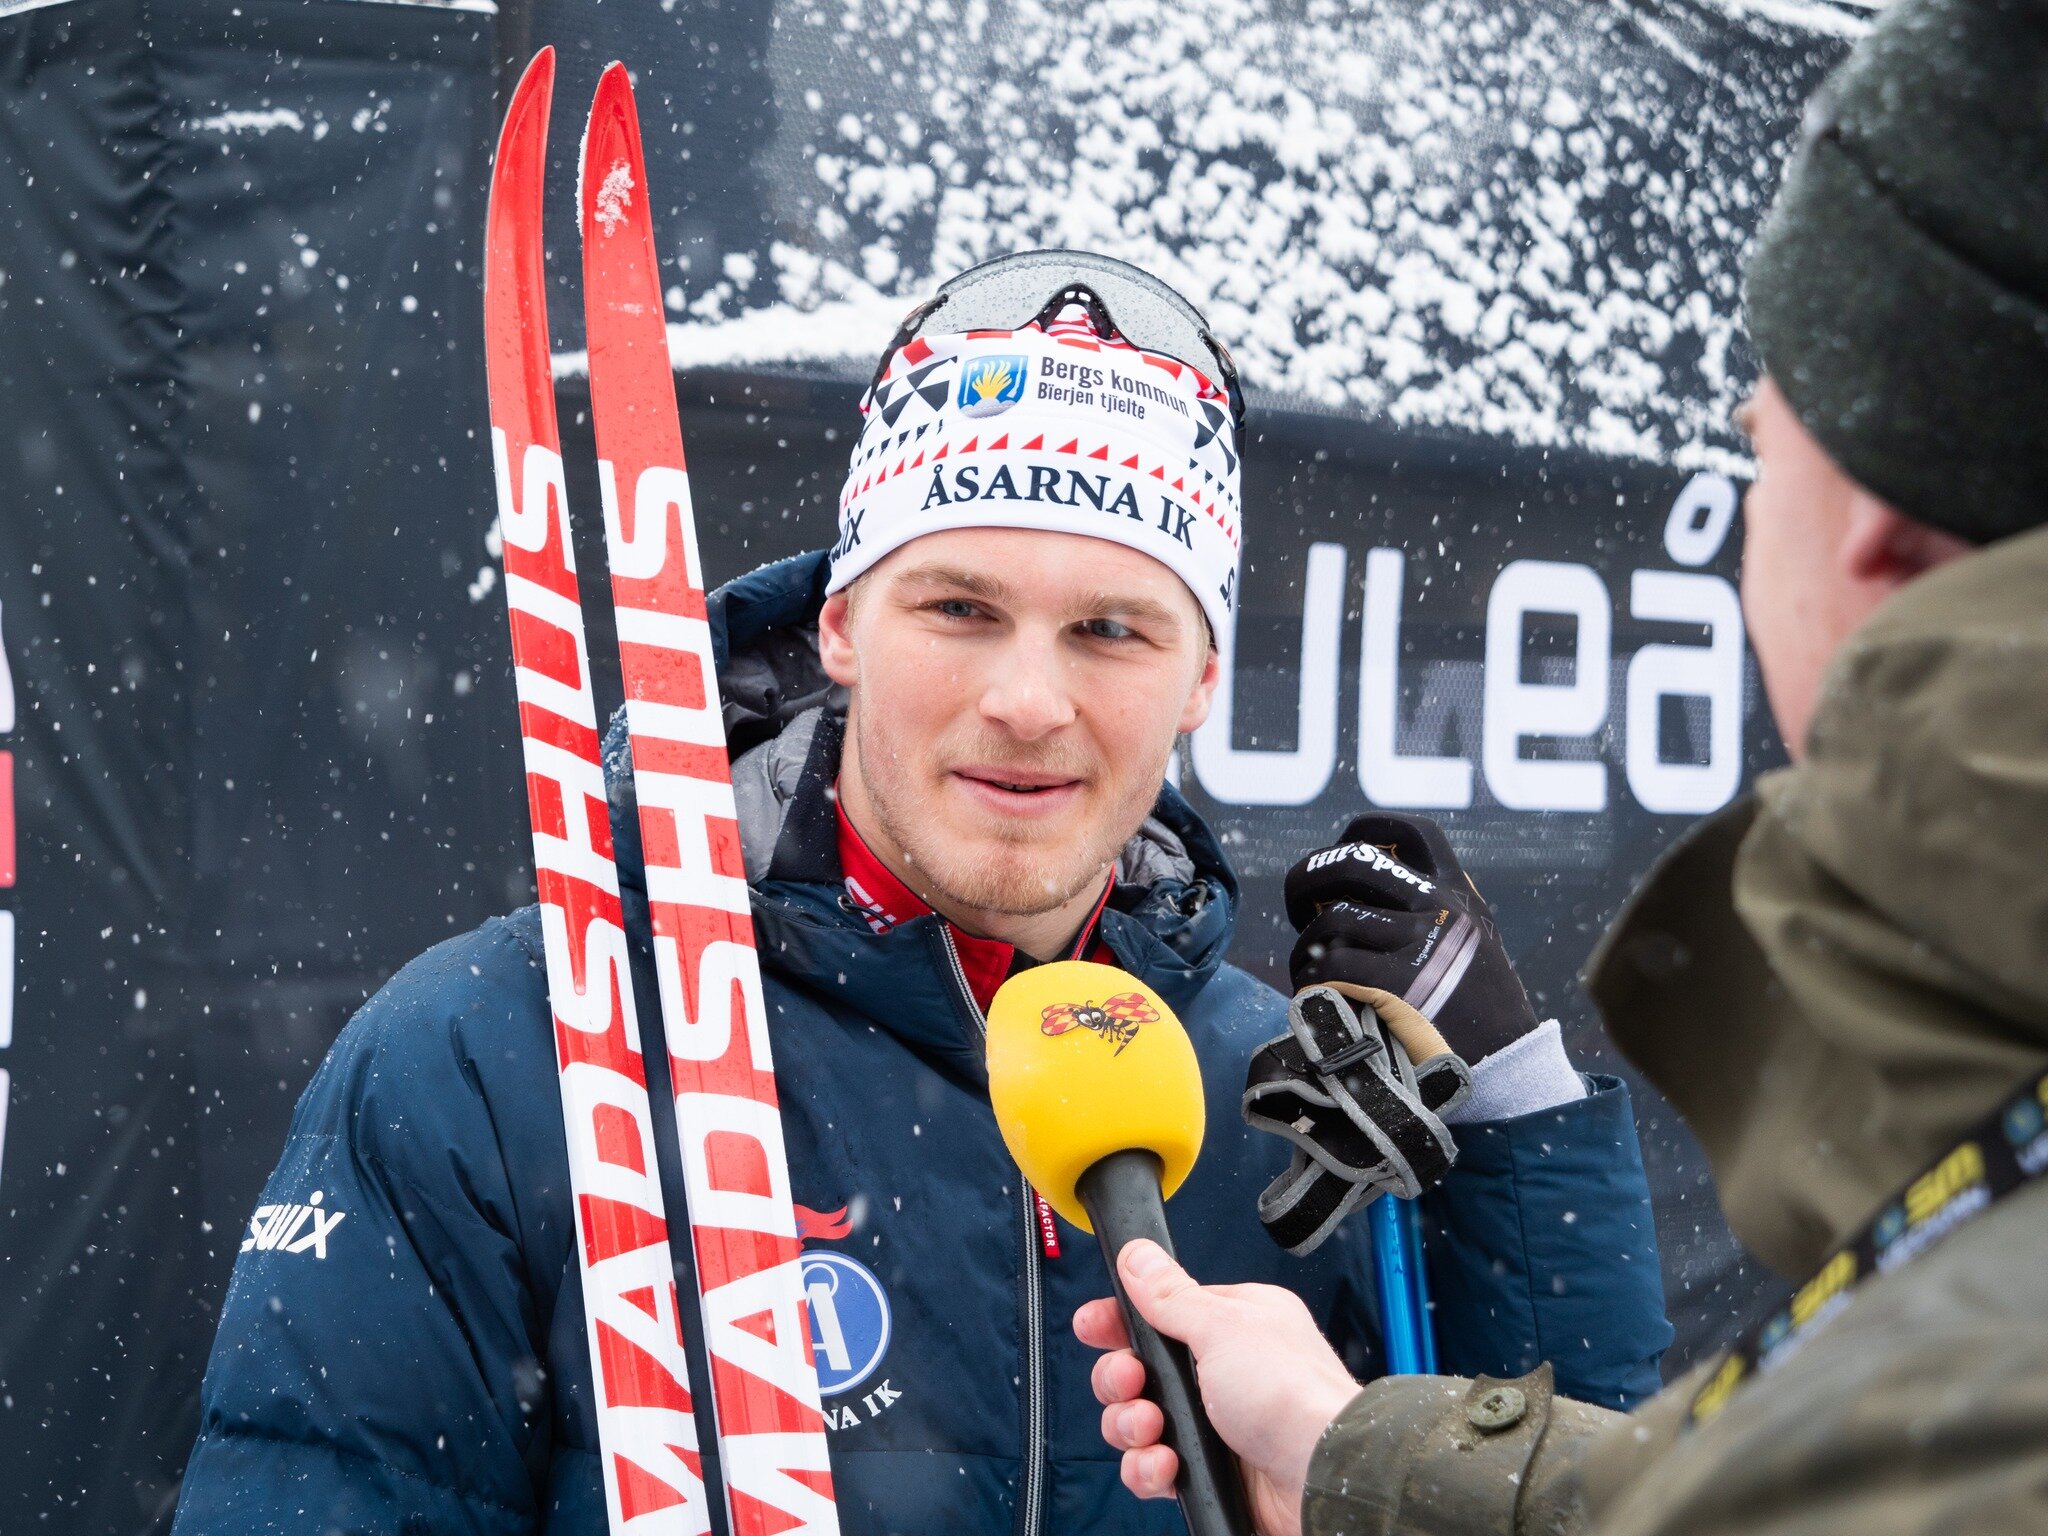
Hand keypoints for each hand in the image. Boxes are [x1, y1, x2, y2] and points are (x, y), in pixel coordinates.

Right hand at [1073, 1239, 1361, 1535]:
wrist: (1325, 1478)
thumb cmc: (1294, 1396)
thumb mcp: (1223, 1328)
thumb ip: (1170, 1295)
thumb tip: (1138, 1254)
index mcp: (1231, 1324)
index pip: (1158, 1314)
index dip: (1119, 1321)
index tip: (1093, 1326)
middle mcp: (1221, 1372)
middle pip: (1138, 1369)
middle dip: (1121, 1378)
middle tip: (1133, 1382)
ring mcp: (1213, 1423)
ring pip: (1138, 1420)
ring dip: (1131, 1426)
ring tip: (1152, 1429)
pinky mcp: (1209, 1470)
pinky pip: (1152, 1466)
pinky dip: (1148, 1468)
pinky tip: (1165, 1465)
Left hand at [1285, 812, 1537, 1063]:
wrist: (1509, 1069)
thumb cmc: (1480, 1012)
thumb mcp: (1471, 943)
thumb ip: (1431, 911)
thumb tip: (1357, 894)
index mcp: (1458, 893)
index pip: (1410, 832)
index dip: (1361, 831)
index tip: (1337, 854)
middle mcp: (1441, 908)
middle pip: (1351, 862)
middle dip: (1307, 879)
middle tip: (1298, 907)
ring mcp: (1420, 944)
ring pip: (1332, 920)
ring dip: (1307, 945)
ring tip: (1308, 968)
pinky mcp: (1397, 986)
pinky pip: (1331, 969)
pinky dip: (1312, 982)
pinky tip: (1317, 997)